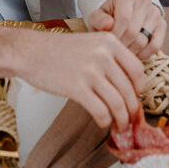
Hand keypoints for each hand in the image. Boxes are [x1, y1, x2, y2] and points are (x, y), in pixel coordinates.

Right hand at [0, 26, 144, 130]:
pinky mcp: (77, 88)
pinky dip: (105, 121)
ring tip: (119, 126)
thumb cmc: (57, 50)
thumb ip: (109, 58)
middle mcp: (103, 55)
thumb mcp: (90, 43)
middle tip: (129, 118)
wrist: (29, 52)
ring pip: (118, 103)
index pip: (137, 70)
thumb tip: (127, 86)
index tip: (135, 97)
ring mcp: (90, 72)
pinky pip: (101, 111)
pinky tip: (102, 123)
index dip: (139, 88)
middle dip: (131, 109)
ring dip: (121, 119)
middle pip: (129, 90)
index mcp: (109, 42)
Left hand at [87, 0, 165, 57]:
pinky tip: (135, 54)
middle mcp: (144, 0)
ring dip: (131, 51)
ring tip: (121, 51)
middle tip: (113, 50)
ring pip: (143, 40)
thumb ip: (98, 20)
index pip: (124, 18)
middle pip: (133, 31)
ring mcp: (155, 12)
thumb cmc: (106, 17)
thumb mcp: (96, 17)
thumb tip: (108, 25)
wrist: (120, 16)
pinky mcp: (162, 24)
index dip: (115, 35)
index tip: (108, 42)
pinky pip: (156, 45)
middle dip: (121, 44)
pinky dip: (145, 54)